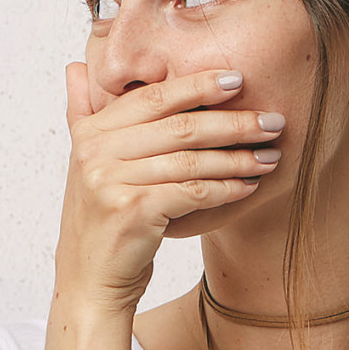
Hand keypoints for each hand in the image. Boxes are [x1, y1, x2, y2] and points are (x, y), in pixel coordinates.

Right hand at [56, 62, 282, 314]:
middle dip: (233, 122)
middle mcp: (95, 153)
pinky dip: (225, 188)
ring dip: (238, 158)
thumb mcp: (85, 166)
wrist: (89, 282)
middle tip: (273, 121)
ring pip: (190, 160)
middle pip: (178, 127)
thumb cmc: (100, 224)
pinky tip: (248, 186)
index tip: (239, 81)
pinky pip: (192, 191)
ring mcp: (111, 182)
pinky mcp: (132, 212)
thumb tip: (75, 67)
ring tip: (270, 156)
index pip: (152, 97)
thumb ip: (82, 115)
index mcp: (89, 133)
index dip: (197, 85)